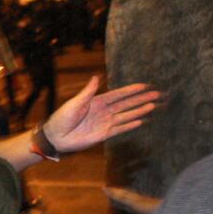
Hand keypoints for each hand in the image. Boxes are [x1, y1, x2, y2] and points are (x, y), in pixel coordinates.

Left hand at [42, 76, 159, 153]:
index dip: (131, 90)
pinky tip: (141, 121)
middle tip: (156, 94)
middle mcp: (104, 111)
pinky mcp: (104, 135)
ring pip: (126, 116)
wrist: (56, 137)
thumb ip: (88, 92)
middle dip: (141, 99)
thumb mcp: (75, 103)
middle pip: (126, 104)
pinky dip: (130, 125)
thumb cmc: (62, 118)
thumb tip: (96, 76)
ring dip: (139, 111)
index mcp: (97, 101)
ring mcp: (105, 123)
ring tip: (153, 106)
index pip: (119, 95)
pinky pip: (120, 129)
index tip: (144, 85)